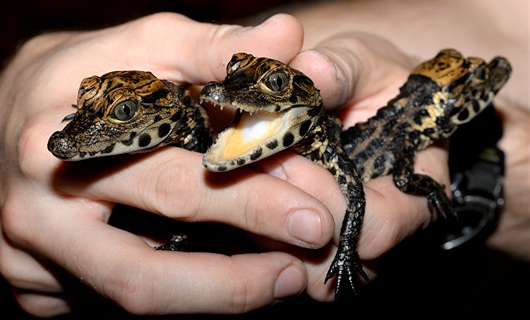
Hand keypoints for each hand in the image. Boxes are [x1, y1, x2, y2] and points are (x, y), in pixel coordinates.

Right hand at [0, 13, 339, 316]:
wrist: (10, 112)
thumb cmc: (86, 75)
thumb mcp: (147, 46)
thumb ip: (215, 49)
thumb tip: (287, 37)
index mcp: (65, 144)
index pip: (171, 185)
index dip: (248, 206)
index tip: (313, 216)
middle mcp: (35, 210)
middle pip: (143, 270)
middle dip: (235, 280)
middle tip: (305, 269)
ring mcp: (28, 256)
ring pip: (130, 300)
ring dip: (214, 299)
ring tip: (281, 280)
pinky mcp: (30, 283)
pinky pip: (108, 303)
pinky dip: (177, 296)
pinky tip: (221, 279)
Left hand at [245, 32, 450, 300]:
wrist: (356, 97)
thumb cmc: (369, 80)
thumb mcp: (361, 61)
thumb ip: (341, 68)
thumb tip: (308, 72)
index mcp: (416, 189)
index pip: (378, 226)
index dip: (327, 199)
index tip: (285, 159)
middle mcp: (384, 229)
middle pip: (337, 262)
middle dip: (287, 218)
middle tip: (256, 167)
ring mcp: (346, 242)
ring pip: (304, 271)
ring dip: (267, 230)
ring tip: (247, 178)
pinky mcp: (312, 244)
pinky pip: (281, 261)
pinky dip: (258, 233)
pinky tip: (244, 192)